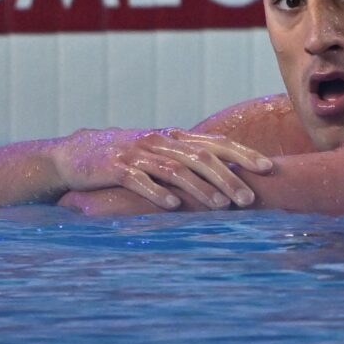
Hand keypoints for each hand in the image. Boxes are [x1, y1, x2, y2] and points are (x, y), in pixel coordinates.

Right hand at [49, 128, 272, 209]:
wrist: (75, 153)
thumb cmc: (125, 157)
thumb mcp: (158, 153)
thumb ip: (187, 160)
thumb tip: (227, 175)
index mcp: (174, 137)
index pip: (216, 143)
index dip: (243, 154)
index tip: (268, 168)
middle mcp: (160, 141)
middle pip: (201, 157)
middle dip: (229, 177)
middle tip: (249, 198)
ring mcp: (137, 153)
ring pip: (176, 169)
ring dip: (201, 188)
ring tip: (222, 206)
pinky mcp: (115, 168)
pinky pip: (140, 180)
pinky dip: (158, 192)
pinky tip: (173, 205)